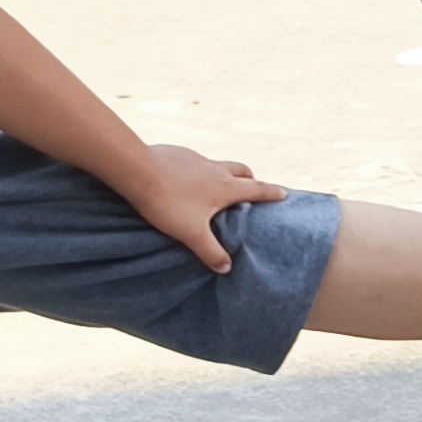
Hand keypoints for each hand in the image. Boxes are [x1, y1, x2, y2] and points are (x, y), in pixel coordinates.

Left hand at [119, 140, 291, 273]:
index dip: (272, 193)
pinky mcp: (178, 153)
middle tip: (252, 188)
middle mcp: (215, 169)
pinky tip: (185, 181)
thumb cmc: (168, 202)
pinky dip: (198, 171)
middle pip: (242, 171)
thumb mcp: (192, 233)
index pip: (257, 189)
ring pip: (219, 165)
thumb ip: (210, 251)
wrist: (137, 170)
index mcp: (225, 188)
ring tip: (218, 187)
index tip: (284, 194)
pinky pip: (195, 162)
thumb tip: (226, 268)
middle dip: (251, 179)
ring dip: (224, 174)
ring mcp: (197, 158)